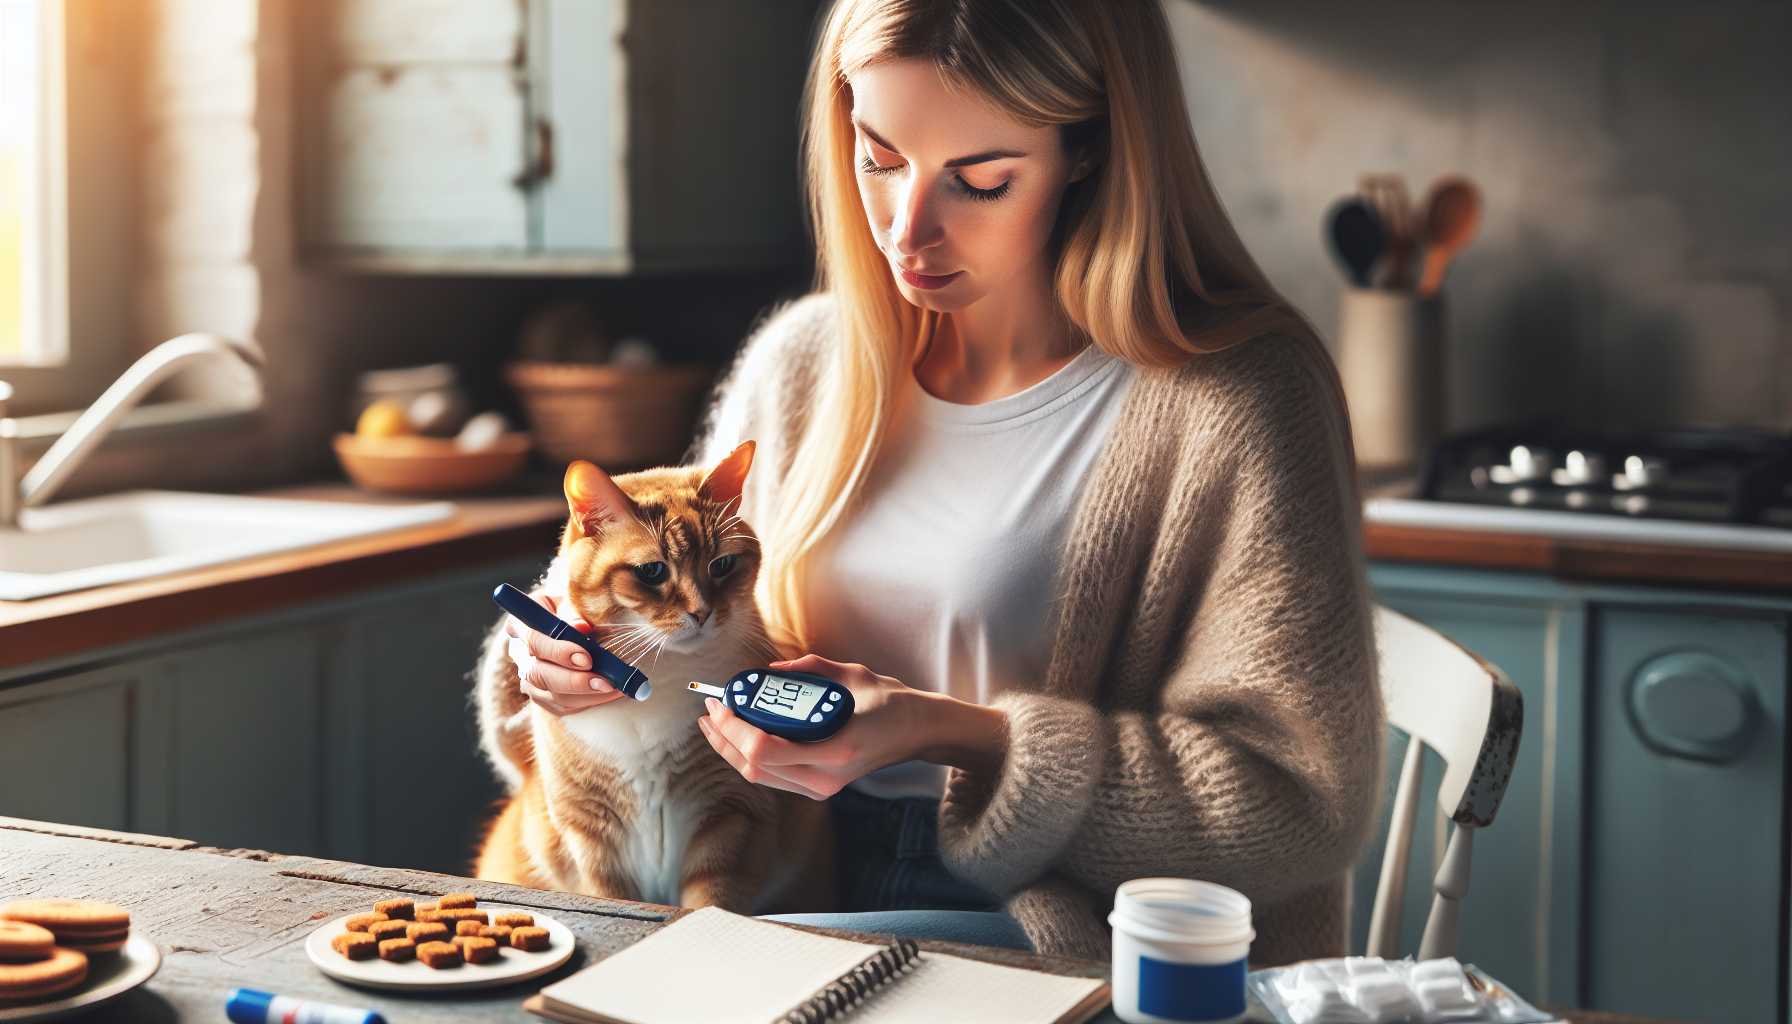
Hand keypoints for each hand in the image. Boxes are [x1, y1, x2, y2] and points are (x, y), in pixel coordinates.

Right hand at [504, 588, 627, 715]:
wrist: (571, 618)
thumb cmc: (572, 605)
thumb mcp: (571, 598)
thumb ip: (574, 611)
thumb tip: (581, 627)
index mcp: (521, 624)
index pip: (533, 640)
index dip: (559, 652)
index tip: (587, 658)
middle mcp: (520, 654)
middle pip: (538, 674)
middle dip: (574, 681)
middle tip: (605, 681)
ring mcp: (529, 679)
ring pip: (551, 695)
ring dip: (586, 694)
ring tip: (616, 687)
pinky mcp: (543, 697)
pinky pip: (563, 706)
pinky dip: (589, 701)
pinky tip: (611, 692)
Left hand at [695, 654, 931, 800]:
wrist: (916, 732)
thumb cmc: (888, 700)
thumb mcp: (851, 674)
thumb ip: (807, 670)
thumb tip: (768, 671)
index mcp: (836, 749)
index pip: (765, 750)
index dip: (734, 728)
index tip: (723, 702)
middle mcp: (826, 777)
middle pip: (753, 767)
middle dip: (723, 738)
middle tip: (711, 708)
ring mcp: (822, 788)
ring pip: (757, 777)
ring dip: (730, 749)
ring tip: (716, 721)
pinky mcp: (818, 789)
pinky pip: (771, 777)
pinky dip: (748, 755)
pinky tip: (738, 735)